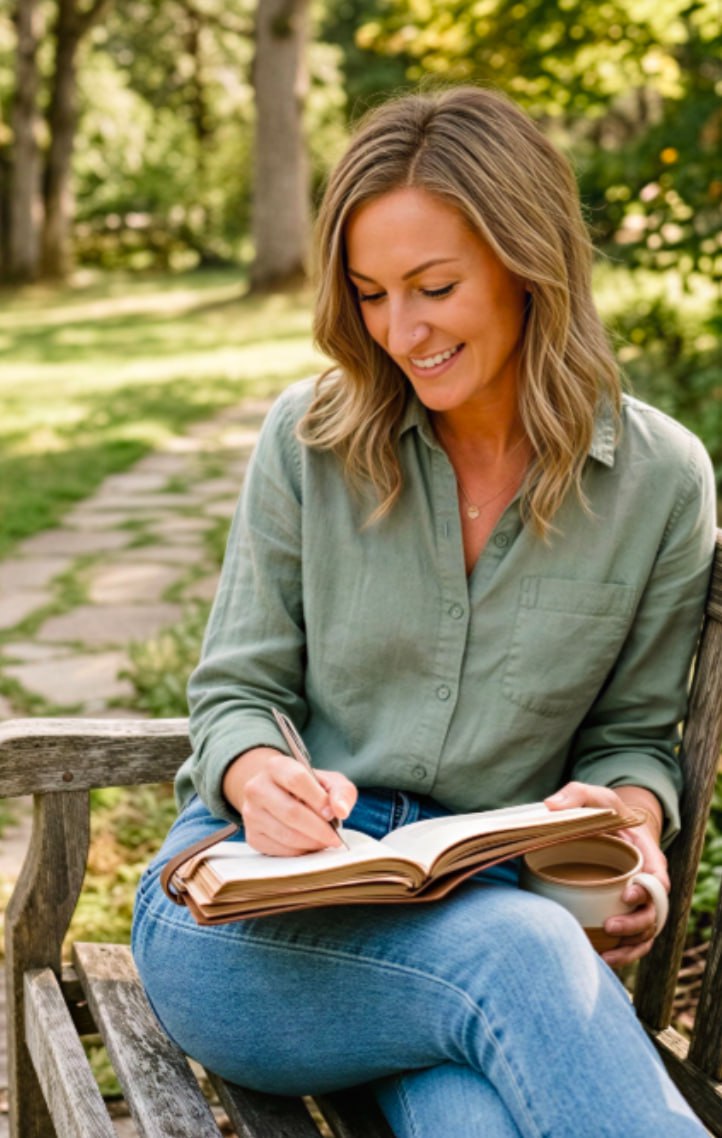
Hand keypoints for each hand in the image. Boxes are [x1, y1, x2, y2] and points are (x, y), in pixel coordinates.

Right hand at [223, 747, 357, 855]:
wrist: (278, 794)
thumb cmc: (308, 788)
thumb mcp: (329, 781)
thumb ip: (341, 792)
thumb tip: (341, 811)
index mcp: (276, 766)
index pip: (297, 780)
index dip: (318, 800)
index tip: (333, 814)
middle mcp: (256, 787)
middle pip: (291, 812)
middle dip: (319, 829)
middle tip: (335, 837)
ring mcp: (250, 813)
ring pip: (285, 834)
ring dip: (311, 842)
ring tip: (324, 841)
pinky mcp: (252, 835)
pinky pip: (279, 850)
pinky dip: (299, 851)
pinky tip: (308, 844)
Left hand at [544, 781, 669, 967]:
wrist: (608, 828)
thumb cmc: (603, 812)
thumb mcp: (592, 796)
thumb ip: (575, 795)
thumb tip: (551, 806)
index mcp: (649, 858)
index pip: (660, 880)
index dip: (649, 891)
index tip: (627, 893)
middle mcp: (649, 885)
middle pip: (655, 913)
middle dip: (635, 924)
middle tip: (609, 926)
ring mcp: (639, 904)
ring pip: (645, 934)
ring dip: (629, 947)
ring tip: (605, 954)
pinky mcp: (624, 916)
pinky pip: (631, 943)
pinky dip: (621, 956)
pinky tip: (601, 961)